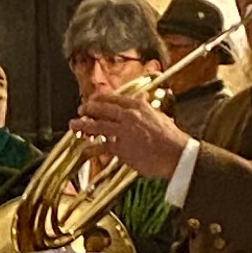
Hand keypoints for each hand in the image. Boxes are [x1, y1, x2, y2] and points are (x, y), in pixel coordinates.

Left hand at [69, 95, 186, 182]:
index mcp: (138, 107)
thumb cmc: (171, 138)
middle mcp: (129, 116)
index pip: (113, 98)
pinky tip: (85, 149)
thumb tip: (141, 97)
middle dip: (88, 109)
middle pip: (101, 109)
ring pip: (97, 126)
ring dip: (83, 125)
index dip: (100, 99)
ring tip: (74, 125)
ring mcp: (123, 132)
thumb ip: (146, 106)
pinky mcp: (121, 149)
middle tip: (81, 110)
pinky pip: (102, 147)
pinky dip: (92, 148)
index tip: (93, 100)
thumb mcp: (159, 115)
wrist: (177, 155)